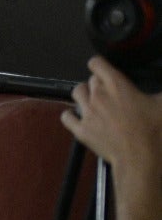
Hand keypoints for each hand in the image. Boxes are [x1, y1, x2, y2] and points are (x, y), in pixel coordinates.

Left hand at [62, 57, 161, 177]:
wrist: (141, 156)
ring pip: (76, 93)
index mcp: (116, 85)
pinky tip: (78, 117)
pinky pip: (66, 116)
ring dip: (84, 95)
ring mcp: (87, 112)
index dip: (99, 65)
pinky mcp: (80, 129)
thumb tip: (159, 91)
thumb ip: (160, 92)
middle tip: (108, 93)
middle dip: (97, 83)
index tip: (104, 69)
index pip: (97, 63)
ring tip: (93, 102)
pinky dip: (70, 115)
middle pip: (89, 80)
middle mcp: (98, 94)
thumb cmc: (153, 129)